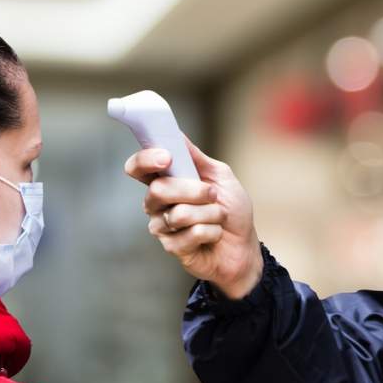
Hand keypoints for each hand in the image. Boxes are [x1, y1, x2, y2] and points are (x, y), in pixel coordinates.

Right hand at [123, 135, 263, 298]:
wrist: (244, 246)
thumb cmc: (231, 209)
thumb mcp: (220, 176)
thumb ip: (197, 158)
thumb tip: (177, 134)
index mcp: (164, 181)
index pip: (138, 168)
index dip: (145, 160)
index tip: (166, 156)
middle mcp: (156, 203)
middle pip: (158, 190)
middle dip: (193, 190)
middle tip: (213, 194)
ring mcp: (162, 226)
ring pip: (179, 213)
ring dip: (210, 213)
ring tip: (219, 217)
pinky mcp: (172, 248)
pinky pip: (192, 233)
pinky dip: (213, 231)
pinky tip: (215, 236)